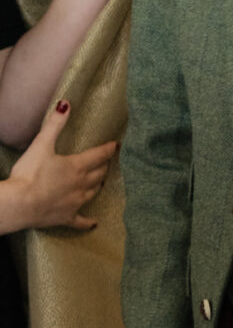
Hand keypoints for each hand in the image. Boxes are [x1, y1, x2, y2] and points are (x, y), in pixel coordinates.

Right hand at [0, 96, 115, 234]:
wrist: (20, 204)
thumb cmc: (30, 173)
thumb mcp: (41, 144)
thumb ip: (55, 124)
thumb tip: (66, 104)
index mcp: (76, 166)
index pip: (98, 155)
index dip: (108, 149)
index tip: (116, 145)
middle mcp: (80, 185)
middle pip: (98, 174)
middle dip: (103, 167)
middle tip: (107, 162)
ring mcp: (74, 203)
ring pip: (93, 193)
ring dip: (98, 186)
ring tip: (102, 182)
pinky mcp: (66, 218)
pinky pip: (81, 221)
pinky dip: (88, 222)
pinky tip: (94, 223)